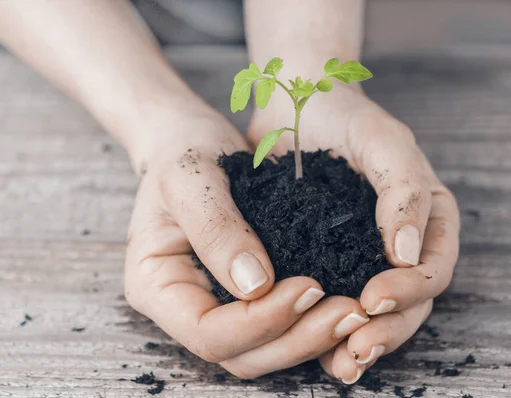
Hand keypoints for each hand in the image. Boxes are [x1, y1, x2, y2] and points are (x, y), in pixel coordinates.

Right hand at [125, 114, 371, 371]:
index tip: (307, 286)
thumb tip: (257, 286)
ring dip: (310, 338)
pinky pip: (278, 327)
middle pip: (239, 355)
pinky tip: (345, 303)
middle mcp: (184, 308)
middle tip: (349, 309)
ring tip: (354, 309)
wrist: (190, 143)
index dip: (258, 322)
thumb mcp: (189, 178)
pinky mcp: (244, 297)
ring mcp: (214, 307)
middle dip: (295, 339)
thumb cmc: (181, 154)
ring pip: (263, 351)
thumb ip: (216, 229)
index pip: (207, 332)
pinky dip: (311, 324)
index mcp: (156, 286)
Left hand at [243, 86, 459, 381]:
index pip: (430, 271)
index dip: (408, 293)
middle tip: (356, 350)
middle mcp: (395, 246)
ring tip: (340, 365)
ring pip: (368, 312)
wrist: (295, 105)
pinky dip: (323, 327)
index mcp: (424, 221)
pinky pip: (327, 300)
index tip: (372, 300)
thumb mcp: (384, 143)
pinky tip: (309, 348)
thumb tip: (406, 256)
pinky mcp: (319, 260)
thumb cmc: (346, 117)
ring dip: (358, 341)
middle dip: (385, 331)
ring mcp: (356, 257)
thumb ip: (403, 192)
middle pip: (405, 305)